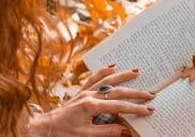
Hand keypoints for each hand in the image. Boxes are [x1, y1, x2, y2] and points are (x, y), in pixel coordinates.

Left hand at [29, 65, 155, 136]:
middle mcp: (88, 95)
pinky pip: (93, 78)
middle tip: (151, 94)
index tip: (149, 110)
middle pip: (117, 91)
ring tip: (137, 71)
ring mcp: (84, 92)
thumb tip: (127, 131)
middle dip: (135, 92)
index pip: (119, 106)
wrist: (44, 128)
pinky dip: (103, 71)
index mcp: (90, 106)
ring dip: (123, 75)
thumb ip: (107, 132)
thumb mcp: (86, 136)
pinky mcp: (80, 92)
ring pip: (107, 80)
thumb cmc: (63, 133)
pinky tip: (112, 66)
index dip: (135, 108)